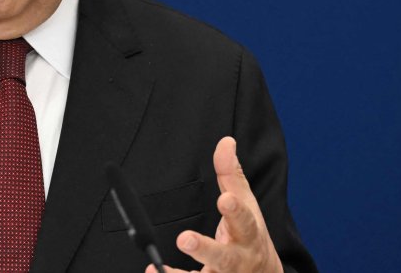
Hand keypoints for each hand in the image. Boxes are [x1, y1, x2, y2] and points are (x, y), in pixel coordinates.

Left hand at [145, 137, 281, 272]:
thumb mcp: (246, 205)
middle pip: (223, 257)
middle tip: (184, 239)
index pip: (244, 221)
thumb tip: (226, 141)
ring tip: (159, 269)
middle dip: (205, 249)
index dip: (235, 210)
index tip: (224, 199)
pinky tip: (152, 271)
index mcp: (248, 234)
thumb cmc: (248, 235)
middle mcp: (237, 260)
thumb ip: (232, 175)